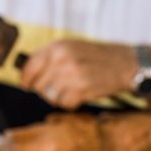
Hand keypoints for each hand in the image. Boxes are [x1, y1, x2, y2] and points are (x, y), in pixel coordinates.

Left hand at [19, 39, 136, 108]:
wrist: (125, 63)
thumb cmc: (98, 56)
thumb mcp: (73, 47)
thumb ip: (50, 57)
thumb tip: (27, 74)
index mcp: (58, 46)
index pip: (29, 67)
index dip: (25, 79)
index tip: (27, 85)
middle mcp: (62, 59)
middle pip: (38, 85)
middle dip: (46, 89)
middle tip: (60, 87)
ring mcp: (71, 75)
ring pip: (50, 96)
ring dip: (59, 97)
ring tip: (72, 89)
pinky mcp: (81, 90)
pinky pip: (64, 104)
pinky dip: (71, 103)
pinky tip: (80, 95)